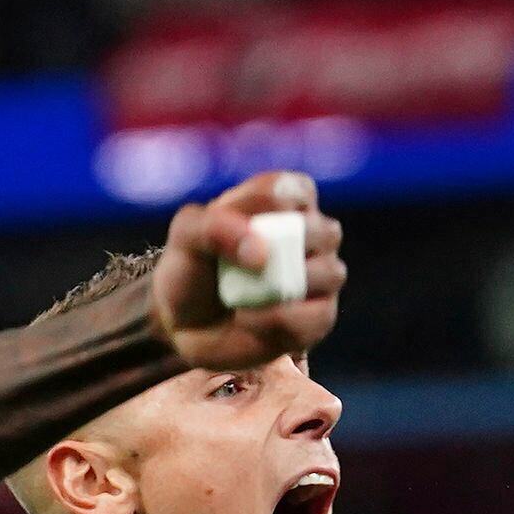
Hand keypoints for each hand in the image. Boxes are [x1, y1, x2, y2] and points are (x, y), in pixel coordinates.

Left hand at [152, 171, 346, 369]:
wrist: (184, 323)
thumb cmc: (191, 269)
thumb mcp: (186, 236)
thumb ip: (214, 226)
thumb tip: (262, 253)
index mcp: (283, 200)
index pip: (295, 189)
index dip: (266, 208)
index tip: (231, 224)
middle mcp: (310, 234)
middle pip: (323, 231)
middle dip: (282, 251)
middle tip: (241, 268)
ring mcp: (320, 275)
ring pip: (330, 273)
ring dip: (281, 288)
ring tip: (240, 300)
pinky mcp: (319, 317)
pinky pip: (319, 317)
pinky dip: (279, 320)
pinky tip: (249, 320)